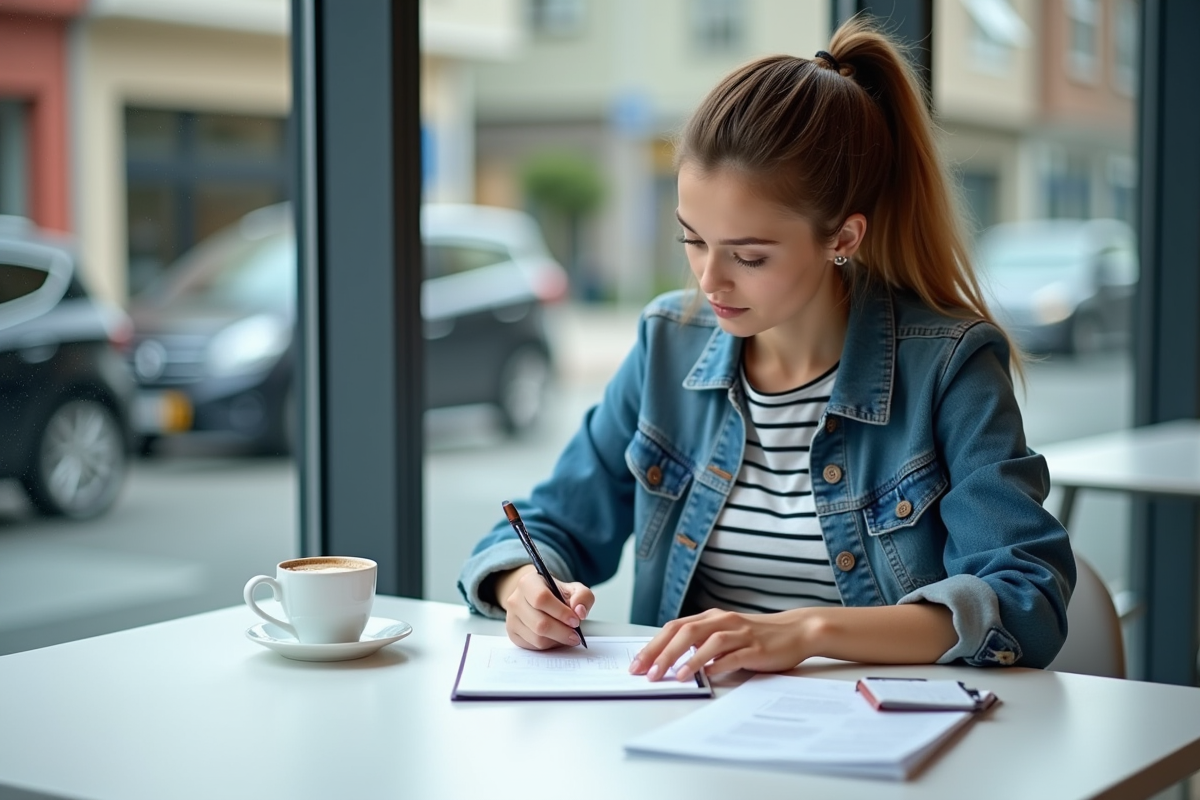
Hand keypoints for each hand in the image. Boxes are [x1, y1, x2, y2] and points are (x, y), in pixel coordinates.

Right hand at [495, 565, 595, 650]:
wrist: (538, 599)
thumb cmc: (556, 594)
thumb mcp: (573, 589)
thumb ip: (582, 597)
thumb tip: (580, 611)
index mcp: (528, 582)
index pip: (541, 599)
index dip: (561, 612)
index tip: (575, 620)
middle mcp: (515, 599)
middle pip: (539, 623)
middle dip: (562, 632)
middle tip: (575, 635)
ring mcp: (511, 618)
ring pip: (537, 638)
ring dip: (557, 640)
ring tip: (567, 636)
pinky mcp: (513, 633)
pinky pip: (533, 646)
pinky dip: (549, 645)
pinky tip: (555, 638)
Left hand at [630, 608, 823, 681]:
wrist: (795, 631)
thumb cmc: (756, 637)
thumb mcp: (724, 635)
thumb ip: (701, 643)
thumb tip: (669, 660)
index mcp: (711, 617)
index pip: (674, 628)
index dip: (653, 645)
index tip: (636, 665)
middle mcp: (722, 621)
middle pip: (685, 632)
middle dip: (662, 653)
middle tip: (647, 673)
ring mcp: (739, 633)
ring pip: (708, 641)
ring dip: (687, 659)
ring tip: (672, 676)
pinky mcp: (755, 647)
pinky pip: (733, 655)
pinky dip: (718, 664)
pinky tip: (706, 675)